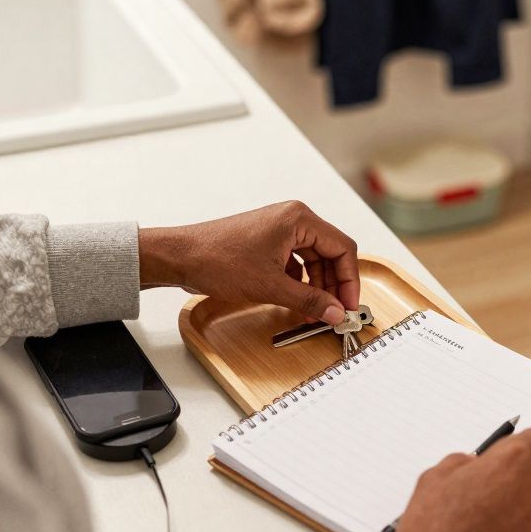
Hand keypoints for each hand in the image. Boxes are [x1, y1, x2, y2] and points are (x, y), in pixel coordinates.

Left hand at [138, 201, 359, 324]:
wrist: (181, 257)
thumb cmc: (217, 260)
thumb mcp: (271, 286)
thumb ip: (310, 300)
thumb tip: (336, 311)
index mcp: (299, 219)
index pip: (342, 248)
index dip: (349, 280)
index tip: (348, 305)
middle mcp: (292, 219)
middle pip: (330, 253)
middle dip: (334, 285)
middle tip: (335, 311)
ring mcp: (279, 230)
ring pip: (314, 259)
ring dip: (317, 286)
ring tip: (315, 312)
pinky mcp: (267, 242)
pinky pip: (296, 262)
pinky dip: (300, 282)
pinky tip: (297, 301)